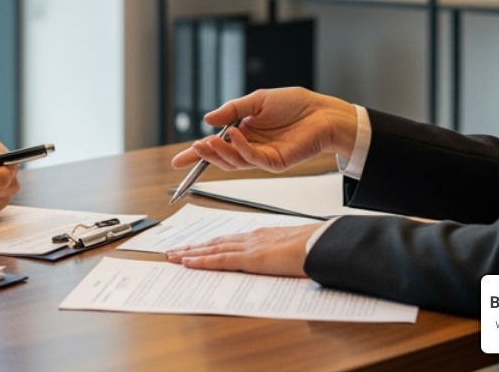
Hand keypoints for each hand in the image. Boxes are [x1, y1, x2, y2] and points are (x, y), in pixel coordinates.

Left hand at [165, 223, 317, 276]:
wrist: (325, 245)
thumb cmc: (317, 247)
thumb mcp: (296, 249)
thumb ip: (283, 254)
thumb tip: (281, 261)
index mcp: (263, 236)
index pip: (230, 239)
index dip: (210, 243)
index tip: (196, 246)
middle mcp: (253, 237)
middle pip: (216, 242)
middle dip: (194, 247)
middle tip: (175, 250)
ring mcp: (250, 247)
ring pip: (212, 249)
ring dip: (190, 253)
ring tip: (173, 256)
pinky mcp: (251, 258)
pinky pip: (219, 259)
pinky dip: (201, 261)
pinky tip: (187, 262)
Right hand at [170, 87, 358, 173]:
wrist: (322, 112)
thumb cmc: (295, 105)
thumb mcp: (257, 100)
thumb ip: (232, 110)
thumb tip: (207, 119)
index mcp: (245, 133)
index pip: (217, 146)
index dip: (196, 154)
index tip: (177, 161)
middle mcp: (251, 147)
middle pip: (221, 158)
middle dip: (205, 155)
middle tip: (195, 147)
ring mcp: (263, 157)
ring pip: (234, 162)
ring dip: (219, 153)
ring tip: (208, 141)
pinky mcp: (276, 162)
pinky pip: (253, 158)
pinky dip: (241, 148)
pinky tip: (236, 135)